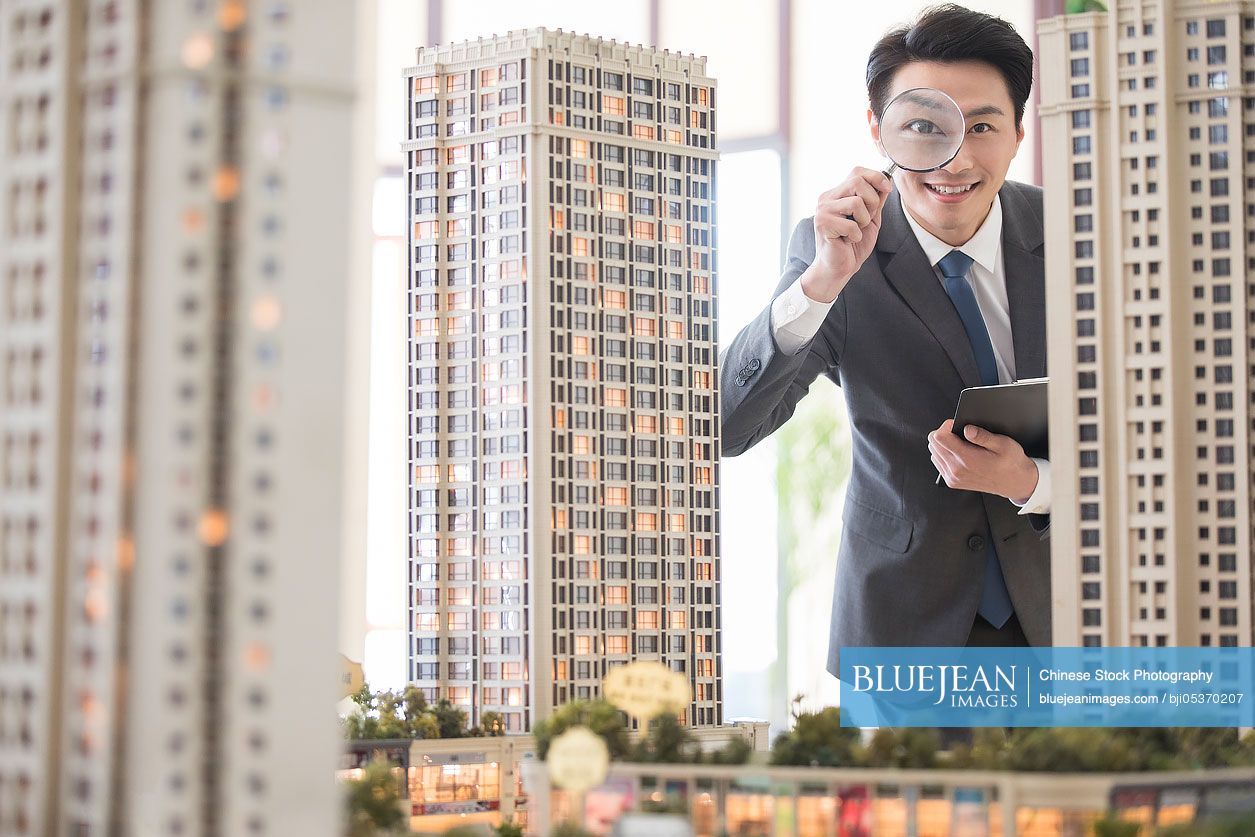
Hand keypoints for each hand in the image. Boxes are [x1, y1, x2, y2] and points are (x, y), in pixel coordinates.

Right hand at [800, 168, 893, 302]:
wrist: (838, 268)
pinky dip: (856, 235)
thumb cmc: (853, 245)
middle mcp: (827, 198)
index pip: (857, 172)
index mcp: (837, 193)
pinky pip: (851, 224)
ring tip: (855, 231)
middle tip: (866, 219)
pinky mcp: (822, 224)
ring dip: (864, 220)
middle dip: (872, 201)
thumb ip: (876, 200)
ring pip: (856, 202)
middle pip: (857, 181)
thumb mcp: (871, 218)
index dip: (876, 177)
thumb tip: (887, 182)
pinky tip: (847, 241)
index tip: (887, 189)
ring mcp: (822, 210)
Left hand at [928, 419, 1038, 501]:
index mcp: (967, 459)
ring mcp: (953, 477)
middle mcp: (956, 470)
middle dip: (943, 433)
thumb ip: (983, 436)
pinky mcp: (952, 482)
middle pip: (933, 444)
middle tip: (958, 432)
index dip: (946, 426)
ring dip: (942, 445)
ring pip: (933, 453)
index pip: (939, 437)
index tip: (956, 424)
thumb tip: (967, 429)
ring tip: (959, 443)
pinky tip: (957, 453)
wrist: (1014, 482)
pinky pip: (938, 463)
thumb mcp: (1003, 444)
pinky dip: (943, 455)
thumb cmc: (1010, 462)